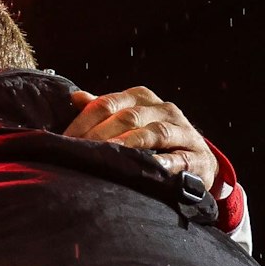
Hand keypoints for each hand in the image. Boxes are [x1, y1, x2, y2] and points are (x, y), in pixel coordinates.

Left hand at [65, 87, 219, 192]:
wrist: (196, 159)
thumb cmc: (152, 138)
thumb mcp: (127, 118)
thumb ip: (102, 108)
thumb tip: (75, 97)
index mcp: (141, 97)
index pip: (107, 103)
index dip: (84, 121)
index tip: (65, 140)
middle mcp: (164, 109)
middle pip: (128, 117)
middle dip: (101, 134)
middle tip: (81, 151)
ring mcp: (184, 131)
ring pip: (154, 132)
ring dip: (130, 144)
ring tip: (110, 154)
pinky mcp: (199, 156)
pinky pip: (180, 158)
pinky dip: (165, 163)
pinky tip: (150, 169)